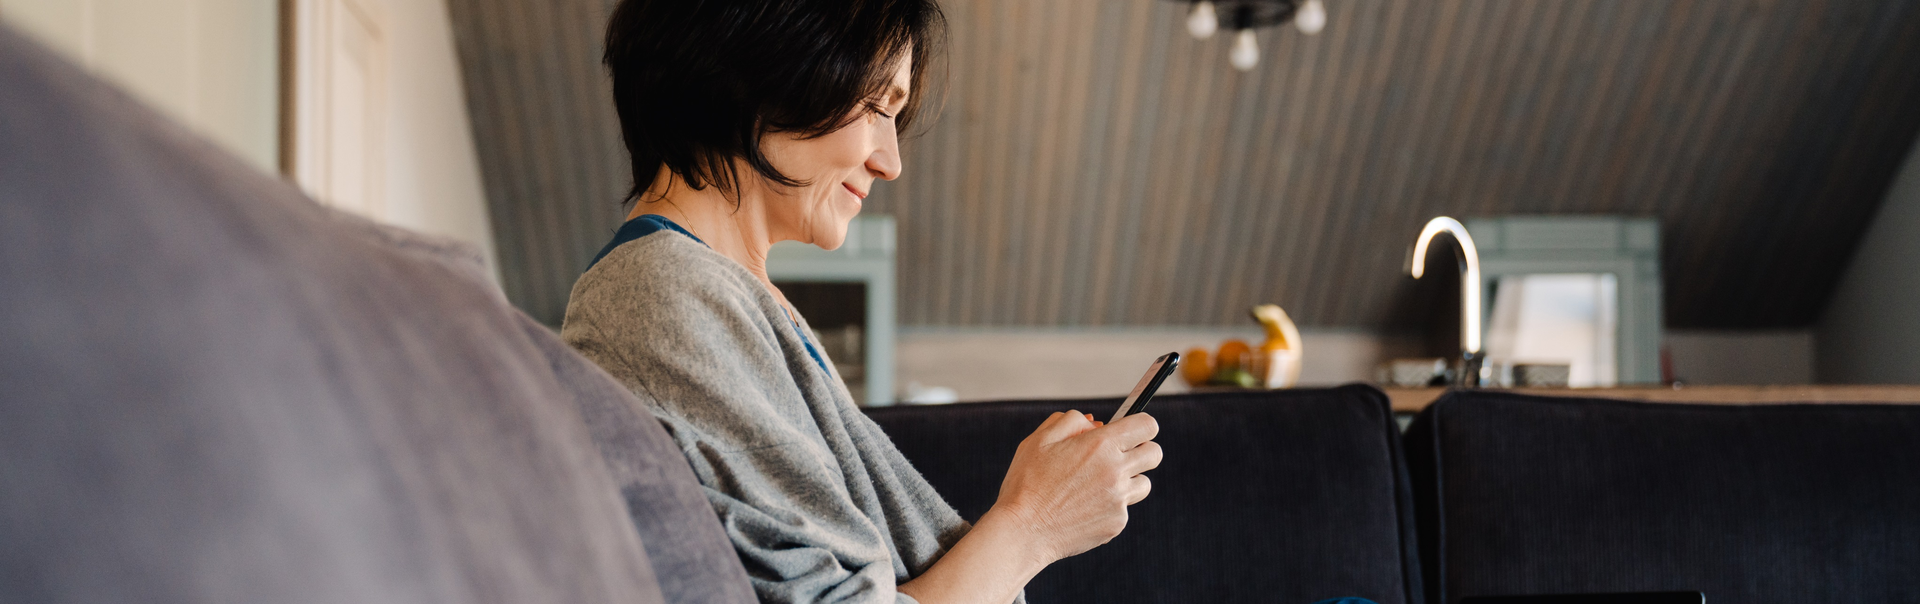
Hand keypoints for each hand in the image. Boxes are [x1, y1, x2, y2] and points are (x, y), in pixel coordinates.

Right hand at [989, 410, 1161, 562]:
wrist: (1022, 532)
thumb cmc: (1026, 483)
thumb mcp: (1040, 439)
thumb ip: (1071, 421)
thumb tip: (1096, 424)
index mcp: (1100, 445)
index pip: (1147, 426)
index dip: (1140, 425)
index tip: (1130, 431)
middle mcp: (1115, 471)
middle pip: (1155, 454)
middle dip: (1141, 450)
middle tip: (1118, 456)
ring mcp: (1119, 500)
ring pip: (1143, 484)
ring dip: (1128, 480)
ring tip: (1096, 485)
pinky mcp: (1116, 524)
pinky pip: (1124, 509)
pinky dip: (1110, 506)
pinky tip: (1083, 508)